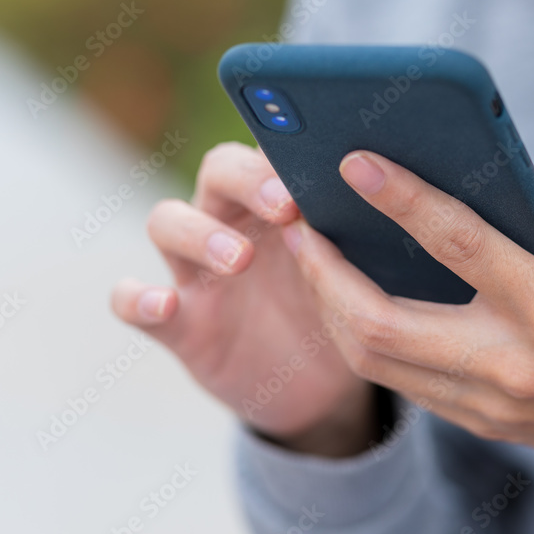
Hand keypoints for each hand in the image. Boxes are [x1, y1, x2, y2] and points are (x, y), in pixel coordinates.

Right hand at [112, 142, 374, 456]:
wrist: (322, 386)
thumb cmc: (344, 309)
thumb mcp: (361, 271)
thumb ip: (365, 231)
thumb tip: (401, 185)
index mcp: (280, 200)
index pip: (268, 147)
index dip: (285, 147)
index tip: (319, 160)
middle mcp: (231, 221)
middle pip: (216, 172)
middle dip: (246, 181)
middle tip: (286, 207)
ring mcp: (197, 270)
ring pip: (166, 222)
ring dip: (197, 233)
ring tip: (240, 259)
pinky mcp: (177, 322)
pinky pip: (132, 301)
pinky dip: (138, 298)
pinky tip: (162, 305)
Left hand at [280, 144, 533, 517]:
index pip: (459, 245)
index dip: (401, 199)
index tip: (353, 162)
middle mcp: (511, 364)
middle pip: (382, 324)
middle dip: (325, 272)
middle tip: (296, 221)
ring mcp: (490, 402)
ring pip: (378, 361)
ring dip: (331, 307)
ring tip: (310, 254)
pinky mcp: (482, 421)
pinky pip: (401, 381)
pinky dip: (364, 337)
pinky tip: (352, 297)